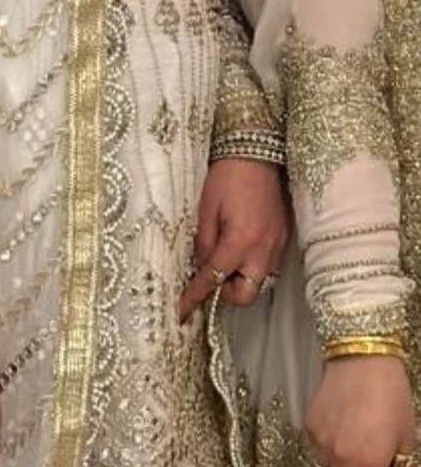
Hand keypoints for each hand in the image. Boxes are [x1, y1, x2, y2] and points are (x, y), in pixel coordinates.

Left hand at [180, 158, 289, 321]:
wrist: (257, 154)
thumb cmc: (227, 178)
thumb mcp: (205, 212)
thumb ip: (203, 245)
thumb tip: (201, 269)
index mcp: (239, 242)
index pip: (212, 280)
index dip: (193, 298)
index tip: (181, 312)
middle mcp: (263, 250)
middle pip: (245, 295)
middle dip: (227, 293)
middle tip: (214, 274)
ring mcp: (277, 246)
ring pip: (259, 282)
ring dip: (241, 278)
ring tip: (229, 255)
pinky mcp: (285, 239)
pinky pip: (268, 265)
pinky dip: (253, 264)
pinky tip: (243, 246)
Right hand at [307, 357, 416, 466]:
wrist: (362, 359)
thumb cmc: (391, 395)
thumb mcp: (406, 435)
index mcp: (370, 463)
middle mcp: (342, 458)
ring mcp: (322, 443)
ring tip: (353, 445)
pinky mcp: (310, 427)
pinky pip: (318, 448)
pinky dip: (329, 445)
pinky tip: (342, 426)